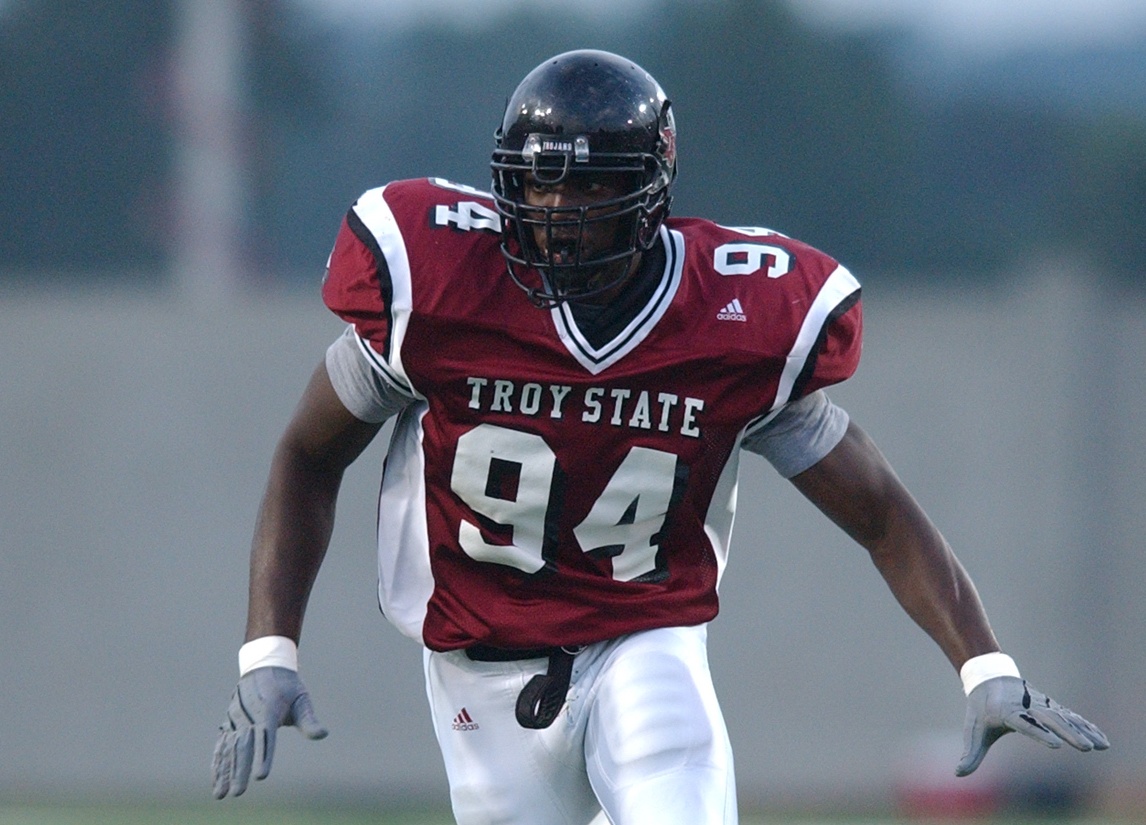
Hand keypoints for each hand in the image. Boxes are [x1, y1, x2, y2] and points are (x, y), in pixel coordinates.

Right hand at [212, 666, 327, 797]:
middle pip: (244, 746)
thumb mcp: (302, 699)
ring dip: (225, 771)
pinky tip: (216, 779)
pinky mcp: (230, 721)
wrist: (264, 664)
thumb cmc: (288, 686)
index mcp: (269, 709)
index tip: (261, 776)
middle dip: (240, 771)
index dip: (263, 756)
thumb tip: (323, 734)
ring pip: (229, 748)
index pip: (266, 736)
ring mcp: (236, 718)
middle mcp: (249, 714)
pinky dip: (218, 762)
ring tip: (222, 794)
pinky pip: (222, 743)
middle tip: (239, 793)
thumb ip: (309, 720)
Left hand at [956, 676, 1108, 775]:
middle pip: (1049, 719)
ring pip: (1064, 717)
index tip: (1056, 745)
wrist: (988, 678)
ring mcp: (1040, 704)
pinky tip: (1102, 740)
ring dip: (1083, 731)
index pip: (1024, 723)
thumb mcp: (973, 730)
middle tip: (1086, 748)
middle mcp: (1026, 706)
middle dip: (1068, 733)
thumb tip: (958, 773)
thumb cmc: (980, 708)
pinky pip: (1070, 716)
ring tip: (1101, 746)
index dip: (1039, 733)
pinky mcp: (1050, 706)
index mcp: (1005, 711)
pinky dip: (1086, 726)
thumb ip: (971, 754)